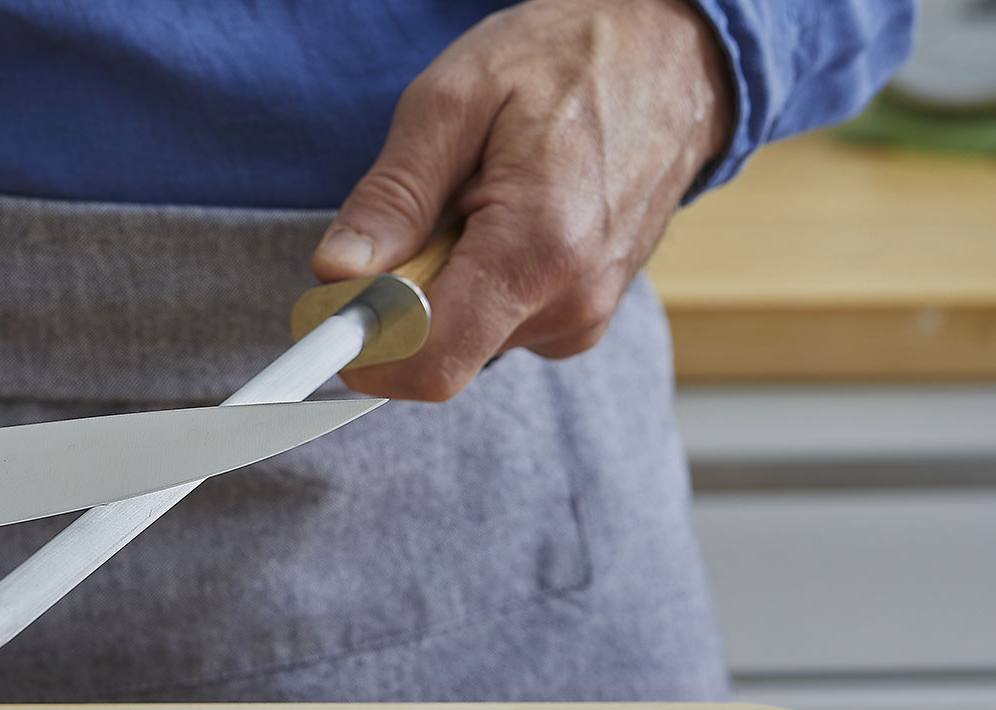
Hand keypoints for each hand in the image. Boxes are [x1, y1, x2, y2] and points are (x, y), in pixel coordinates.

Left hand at [311, 0, 732, 399]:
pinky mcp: (584, 314)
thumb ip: (392, 197)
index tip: (326, 316)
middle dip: (399, 299)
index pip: (428, 363)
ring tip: (480, 197)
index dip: (362, 349)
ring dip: (440, 281)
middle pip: (436, 351)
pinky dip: (476, 279)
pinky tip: (504, 215)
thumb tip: (335, 274)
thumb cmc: (566, 60)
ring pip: (463, 338)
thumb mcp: (454, 99)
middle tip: (425, 211)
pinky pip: (496, 321)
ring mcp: (584, 316)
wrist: (674, 56)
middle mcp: (570, 303)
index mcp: (538, 252)